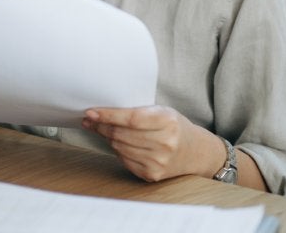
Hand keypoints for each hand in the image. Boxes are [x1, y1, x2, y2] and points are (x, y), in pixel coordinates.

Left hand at [81, 105, 218, 182]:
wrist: (195, 152)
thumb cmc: (173, 126)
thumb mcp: (161, 111)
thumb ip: (137, 111)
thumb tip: (102, 113)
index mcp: (167, 121)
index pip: (131, 119)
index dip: (108, 116)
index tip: (91, 113)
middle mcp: (165, 143)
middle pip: (121, 134)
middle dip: (101, 126)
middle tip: (90, 120)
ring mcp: (159, 161)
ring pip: (119, 148)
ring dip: (107, 138)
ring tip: (102, 129)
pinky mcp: (152, 174)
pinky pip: (124, 160)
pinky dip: (118, 151)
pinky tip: (118, 143)